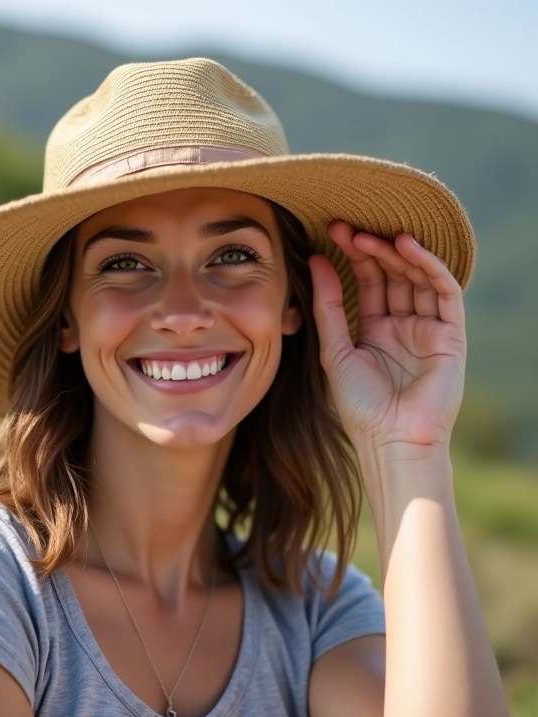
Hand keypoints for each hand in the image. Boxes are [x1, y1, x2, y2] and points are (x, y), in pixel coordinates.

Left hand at [309, 221, 466, 453]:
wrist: (391, 440)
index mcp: (375, 331)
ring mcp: (428, 329)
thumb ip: (328, 306)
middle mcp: (403, 326)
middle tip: (347, 227)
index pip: (368, 282)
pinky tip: (406, 246)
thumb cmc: (359, 405)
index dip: (353, 256)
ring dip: (396, 253)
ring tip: (370, 235)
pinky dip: (428, 266)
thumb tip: (314, 260)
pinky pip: (444, 292)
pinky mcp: (451, 335)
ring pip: (416, 278)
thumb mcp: (335, 349)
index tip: (331, 231)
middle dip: (371, 249)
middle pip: (391, 275)